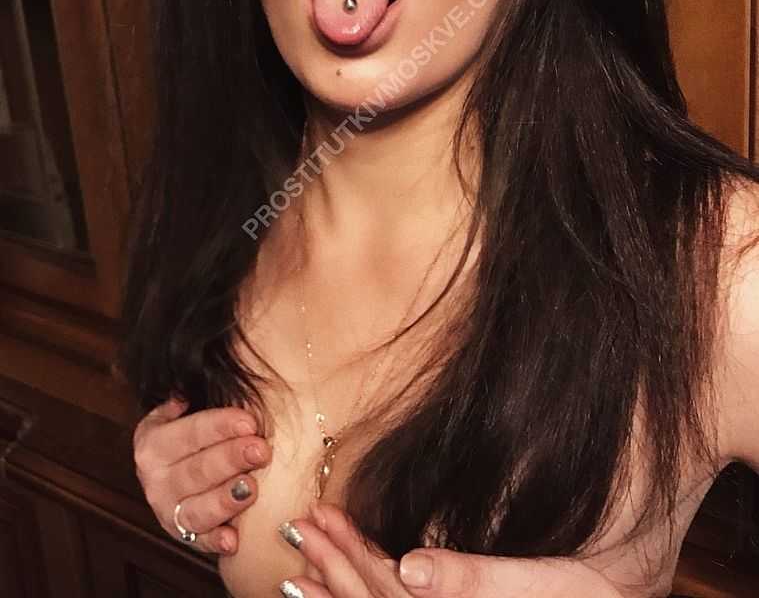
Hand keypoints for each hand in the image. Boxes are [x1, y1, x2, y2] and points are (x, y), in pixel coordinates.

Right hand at [132, 396, 272, 554]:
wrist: (171, 469)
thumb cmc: (189, 434)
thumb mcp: (179, 411)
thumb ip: (185, 400)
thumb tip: (186, 390)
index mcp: (153, 444)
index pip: (189, 433)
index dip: (220, 426)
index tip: (250, 421)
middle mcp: (156, 481)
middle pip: (195, 471)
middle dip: (230, 459)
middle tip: (261, 450)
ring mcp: (169, 512)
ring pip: (196, 509)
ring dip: (224, 500)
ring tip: (251, 489)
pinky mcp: (186, 536)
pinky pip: (200, 542)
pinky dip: (216, 542)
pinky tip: (234, 539)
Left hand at [279, 501, 625, 597]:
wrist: (623, 594)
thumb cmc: (594, 591)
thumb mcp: (549, 585)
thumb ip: (479, 582)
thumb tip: (410, 569)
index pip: (394, 597)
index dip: (353, 561)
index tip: (323, 520)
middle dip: (336, 564)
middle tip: (301, 523)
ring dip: (341, 581)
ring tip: (304, 551)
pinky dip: (364, 596)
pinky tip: (343, 581)